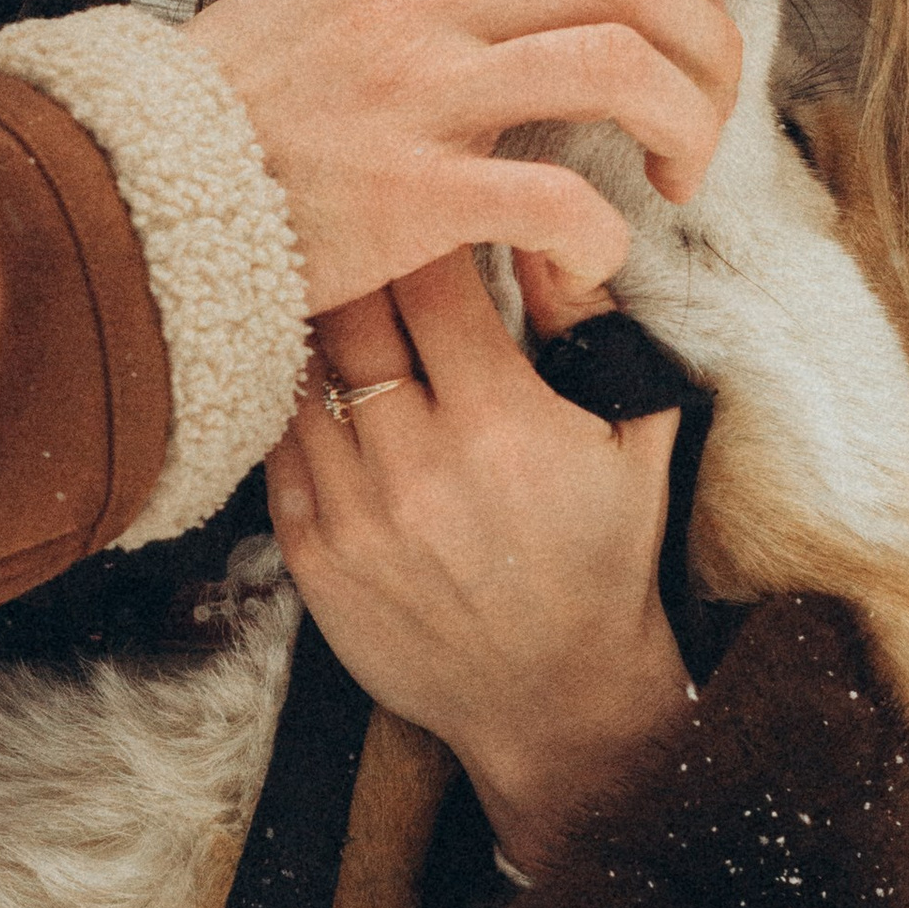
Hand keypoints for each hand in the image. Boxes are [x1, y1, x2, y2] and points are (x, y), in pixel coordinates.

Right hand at [192, 0, 739, 317]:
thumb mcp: (310, 8)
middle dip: (707, 50)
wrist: (116, 190)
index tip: (685, 40)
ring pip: (617, 65)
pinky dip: (604, 234)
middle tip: (704, 126)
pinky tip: (593, 263)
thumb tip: (499, 0)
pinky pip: (558, 198)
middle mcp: (420, 6)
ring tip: (674, 181)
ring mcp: (415, 95)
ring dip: (684, 123)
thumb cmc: (214, 122)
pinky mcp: (408, 193)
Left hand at [264, 250, 695, 880]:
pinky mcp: (312, 560)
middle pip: (350, 314)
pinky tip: (309, 383)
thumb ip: (588, 322)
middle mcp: (418, 466)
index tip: (425, 209)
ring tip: (325, 298)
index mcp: (501, 423)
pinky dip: (288, 405)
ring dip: (312, 329)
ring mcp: (355, 516)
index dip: (425, 231)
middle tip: (359, 234)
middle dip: (357, 264)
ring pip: (299, 375)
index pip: (430, 279)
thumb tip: (543, 227)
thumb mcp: (633, 432)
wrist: (556, 698)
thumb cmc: (604, 554)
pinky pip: (275, 448)